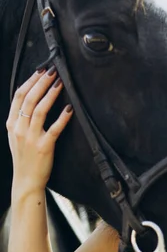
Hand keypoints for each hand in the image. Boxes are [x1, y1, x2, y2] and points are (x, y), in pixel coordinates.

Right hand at [6, 67, 73, 196]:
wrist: (26, 181)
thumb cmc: (24, 157)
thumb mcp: (15, 135)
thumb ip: (21, 118)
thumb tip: (32, 97)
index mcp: (11, 123)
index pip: (18, 96)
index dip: (30, 81)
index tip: (41, 70)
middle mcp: (18, 128)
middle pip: (29, 98)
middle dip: (41, 82)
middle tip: (53, 71)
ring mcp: (30, 137)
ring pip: (40, 110)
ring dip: (51, 94)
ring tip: (60, 83)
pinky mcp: (44, 147)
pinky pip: (55, 128)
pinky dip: (63, 117)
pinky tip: (70, 108)